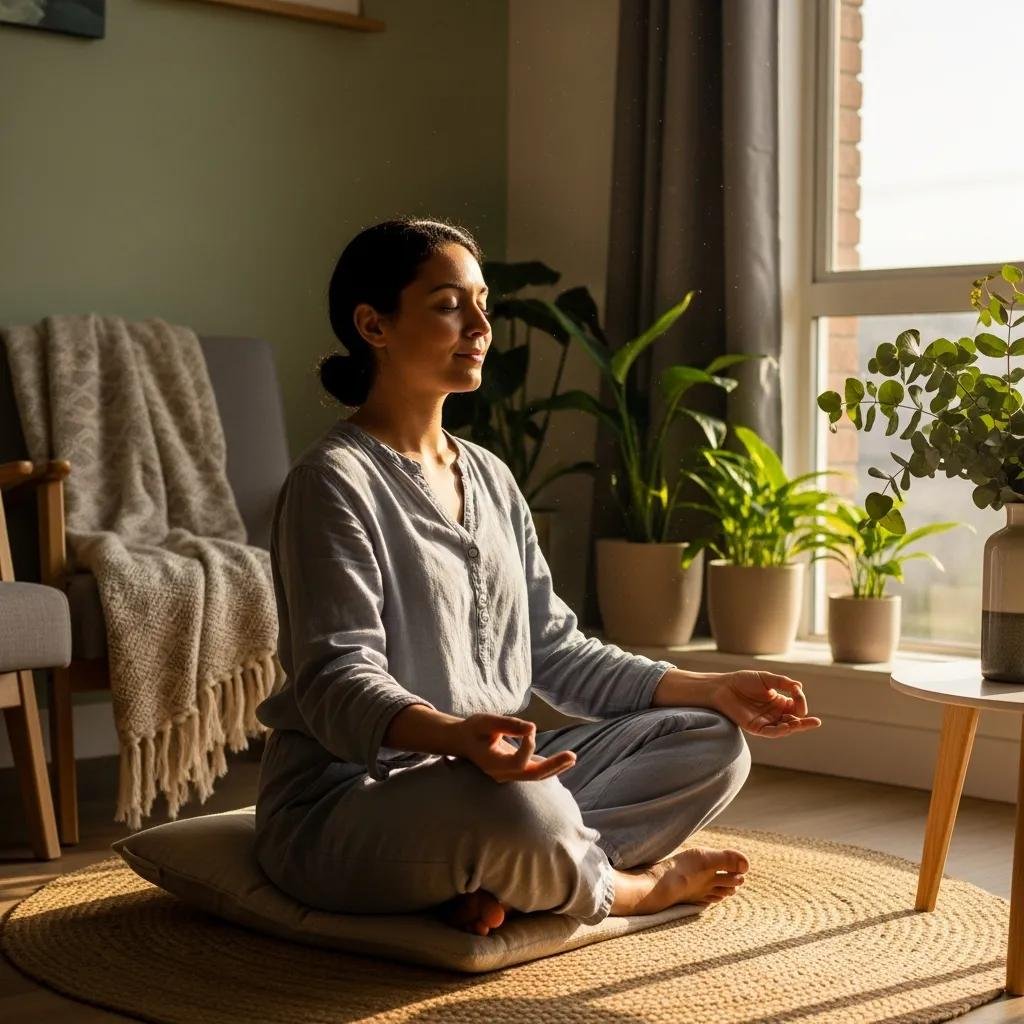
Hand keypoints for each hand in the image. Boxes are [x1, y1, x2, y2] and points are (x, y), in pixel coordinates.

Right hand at [452, 713, 575, 782]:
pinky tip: (565, 760)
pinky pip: (534, 771)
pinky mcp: (514, 770)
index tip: (530, 728)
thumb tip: (533, 728)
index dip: (528, 746)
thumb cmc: (473, 729)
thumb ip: (508, 724)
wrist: (462, 741)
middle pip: (532, 775)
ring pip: (535, 776)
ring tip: (572, 757)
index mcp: (492, 763)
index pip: (517, 762)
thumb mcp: (486, 721)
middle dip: (553, 766)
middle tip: (572, 756)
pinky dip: (549, 766)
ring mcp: (508, 775)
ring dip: (555, 767)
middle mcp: (501, 774)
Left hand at [711, 670, 821, 737]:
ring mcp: (766, 721)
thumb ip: (782, 682)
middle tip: (817, 722)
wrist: (723, 687)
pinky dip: (781, 731)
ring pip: (785, 728)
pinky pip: (771, 732)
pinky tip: (788, 727)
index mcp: (778, 701)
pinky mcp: (756, 727)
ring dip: (796, 727)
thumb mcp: (766, 679)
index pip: (796, 705)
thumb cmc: (743, 681)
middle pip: (794, 720)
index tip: (796, 690)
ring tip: (805, 723)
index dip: (800, 699)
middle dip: (805, 721)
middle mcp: (774, 713)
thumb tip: (799, 686)